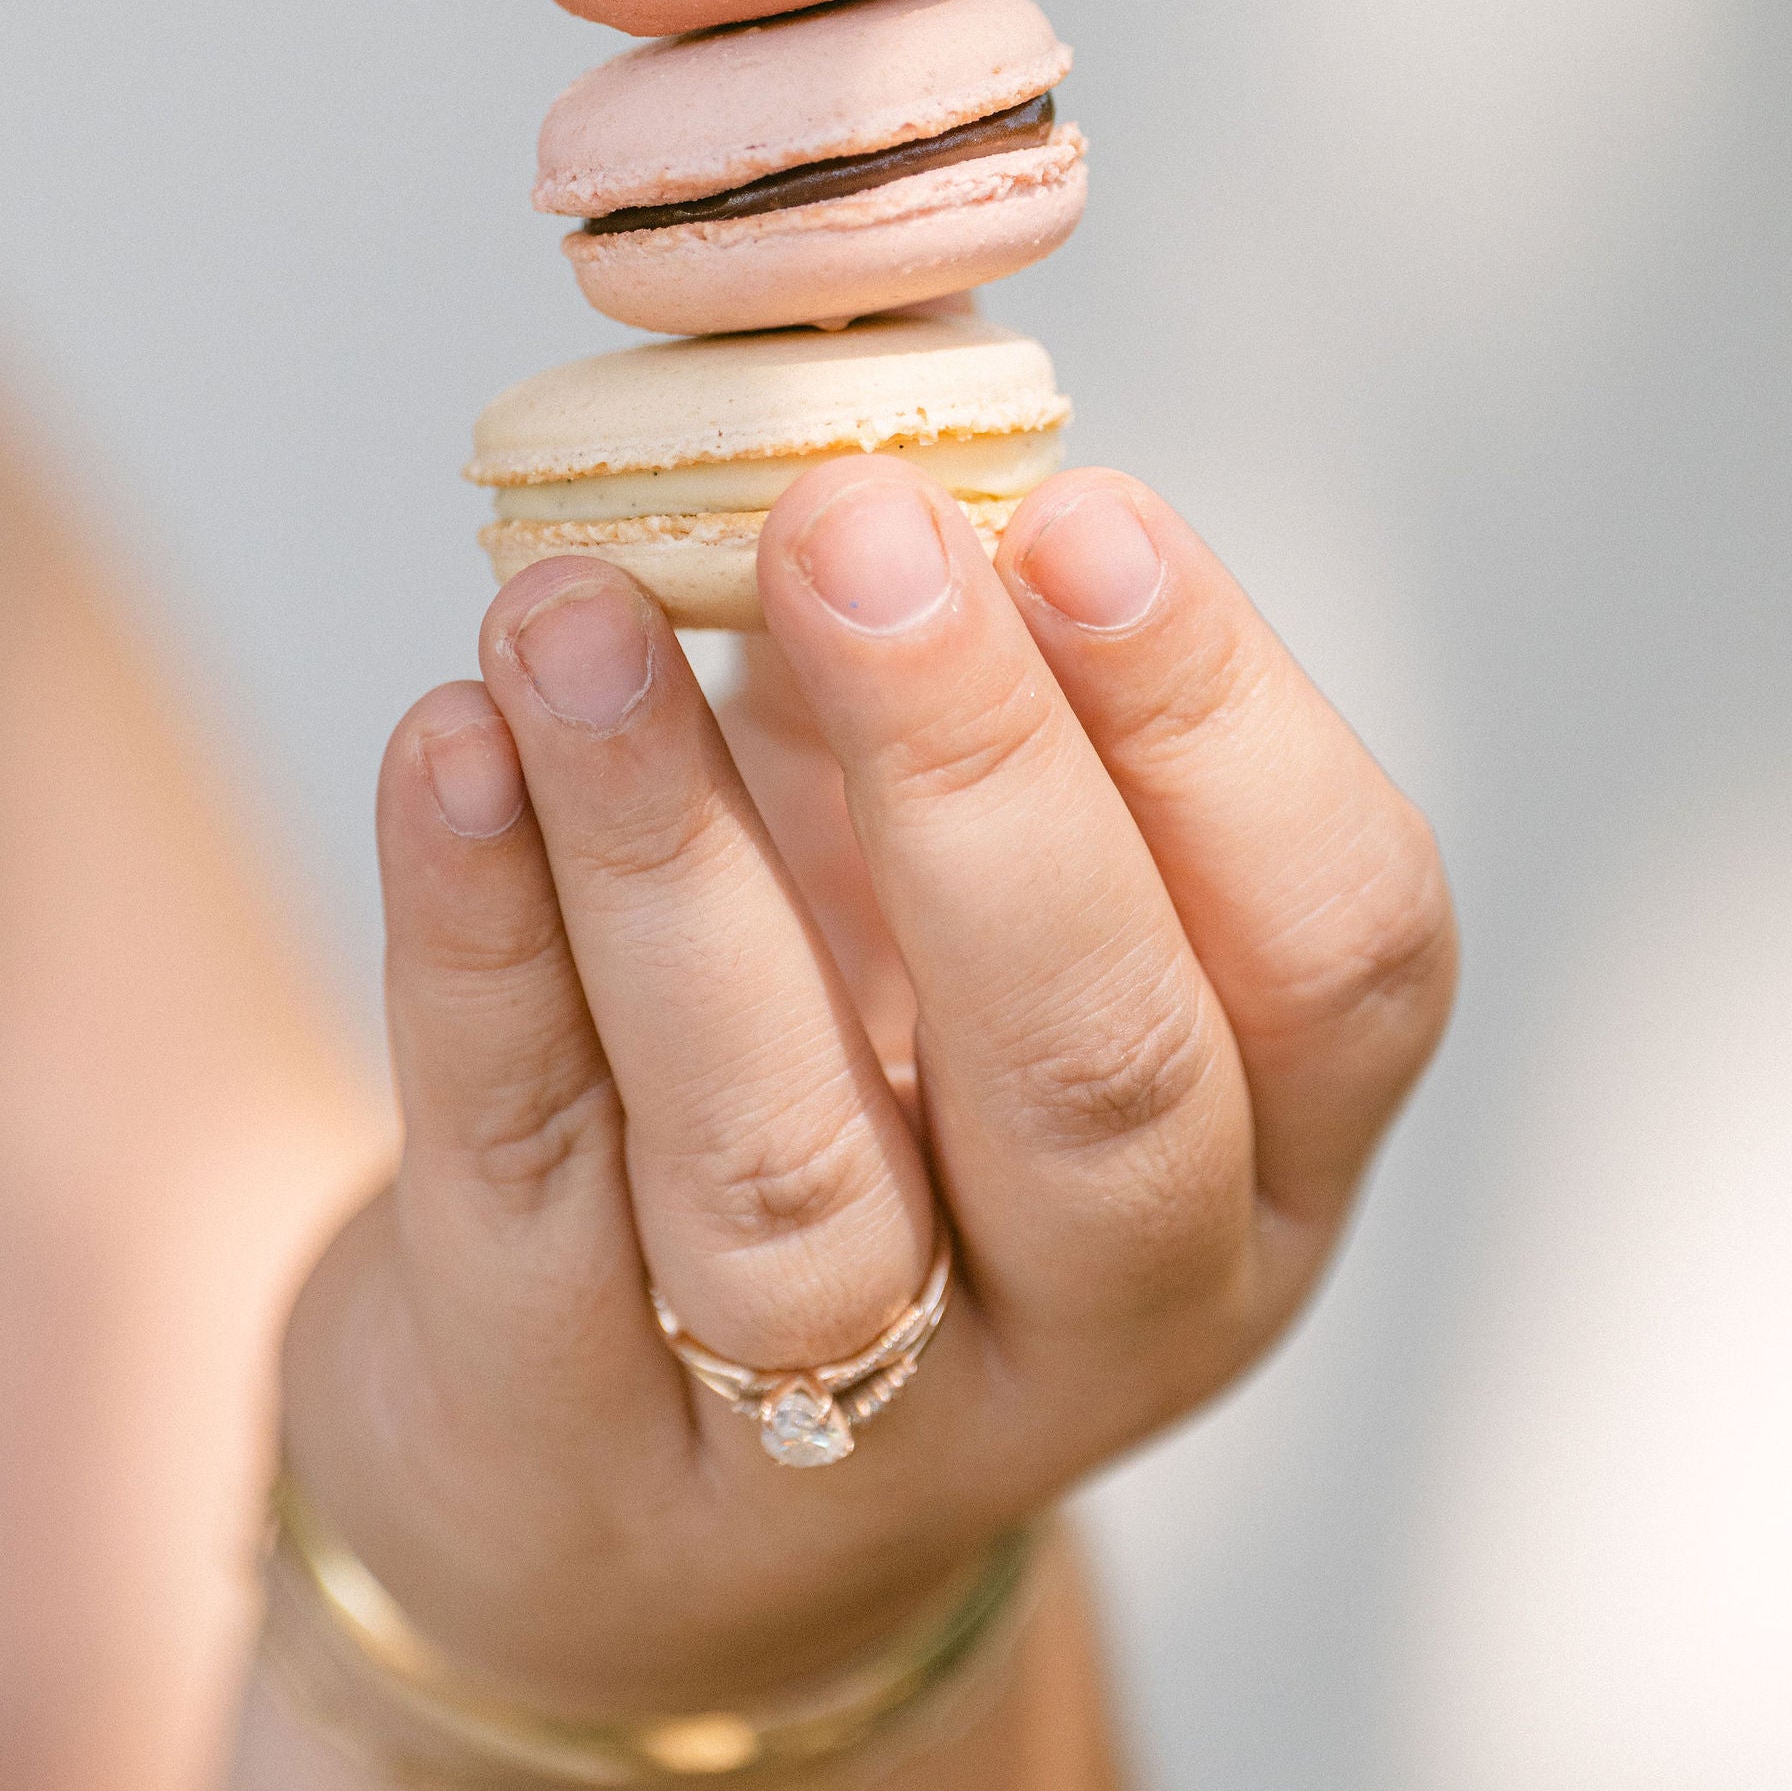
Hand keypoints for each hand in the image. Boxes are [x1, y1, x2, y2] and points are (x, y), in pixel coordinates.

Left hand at [282, 462, 1455, 1712]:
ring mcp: (846, 1424)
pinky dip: (483, 946)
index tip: (1077, 507)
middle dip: (978, 779)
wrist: (611, 1482)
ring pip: (786, 1167)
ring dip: (674, 861)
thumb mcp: (948, 908)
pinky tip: (448, 746)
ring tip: (569, 612)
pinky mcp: (570, 1431)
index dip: (1219, 723)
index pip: (1342, 953)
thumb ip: (954, 657)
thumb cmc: (839, 1095)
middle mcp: (1104, 1317)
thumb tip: (897, 308)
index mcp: (1264, 1156)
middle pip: (1092, 1078)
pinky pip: (530, 1177)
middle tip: (858, 529)